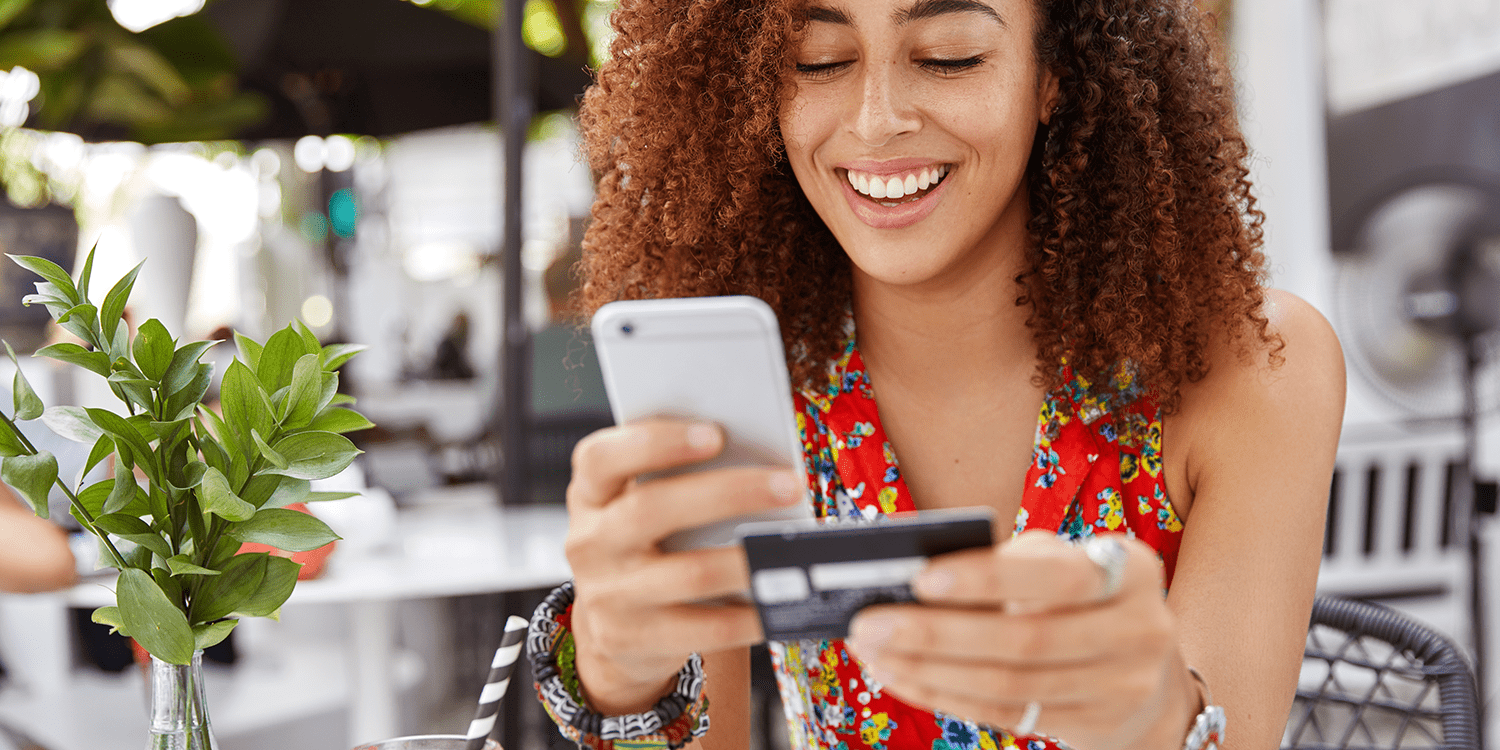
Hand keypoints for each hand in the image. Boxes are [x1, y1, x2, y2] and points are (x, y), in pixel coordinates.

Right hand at [564, 418, 802, 713]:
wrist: (616, 628)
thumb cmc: (646, 545)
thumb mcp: (641, 505)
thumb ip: (679, 478)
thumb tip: (758, 461)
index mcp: (591, 495)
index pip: (602, 458)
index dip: (656, 443)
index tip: (715, 434)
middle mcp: (590, 542)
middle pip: (653, 509)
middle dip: (729, 493)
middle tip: (788, 485)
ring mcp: (608, 595)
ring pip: (688, 573)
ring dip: (748, 559)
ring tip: (790, 547)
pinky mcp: (633, 640)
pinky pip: (704, 629)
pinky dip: (748, 615)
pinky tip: (776, 600)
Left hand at [845, 531, 1196, 749]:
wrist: (1148, 670)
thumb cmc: (1080, 595)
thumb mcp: (1063, 564)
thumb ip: (1010, 564)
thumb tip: (914, 582)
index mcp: (1132, 570)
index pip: (1056, 574)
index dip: (988, 579)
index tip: (922, 577)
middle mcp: (1140, 630)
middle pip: (1025, 640)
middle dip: (937, 633)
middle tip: (869, 623)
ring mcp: (1123, 687)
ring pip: (1009, 685)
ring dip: (929, 669)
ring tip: (873, 651)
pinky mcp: (1096, 727)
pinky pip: (1007, 714)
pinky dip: (945, 694)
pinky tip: (902, 676)